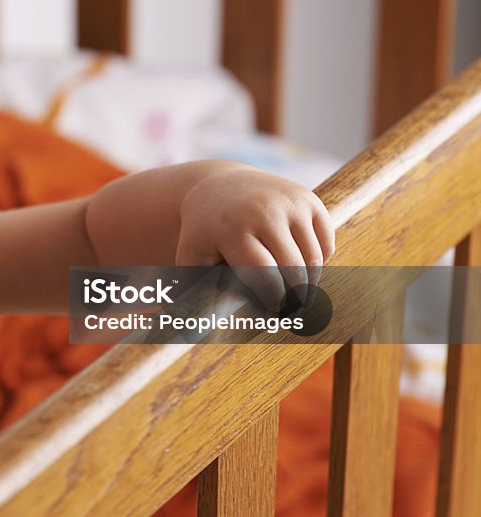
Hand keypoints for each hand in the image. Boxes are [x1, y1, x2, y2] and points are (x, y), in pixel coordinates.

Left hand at [175, 164, 334, 310]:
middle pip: (294, 269)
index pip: (265, 275)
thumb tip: (190, 331)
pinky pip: (325, 243)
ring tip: (296, 293)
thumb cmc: (205, 232)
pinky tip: (301, 265)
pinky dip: (319, 260)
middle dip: (295, 297)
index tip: (273, 312)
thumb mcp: (191, 256)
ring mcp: (290, 203)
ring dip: (308, 282)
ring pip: (313, 259)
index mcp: (233, 228)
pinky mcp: (309, 200)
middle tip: (292, 312)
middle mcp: (264, 211)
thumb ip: (192, 291)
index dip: (273, 300)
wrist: (221, 185)